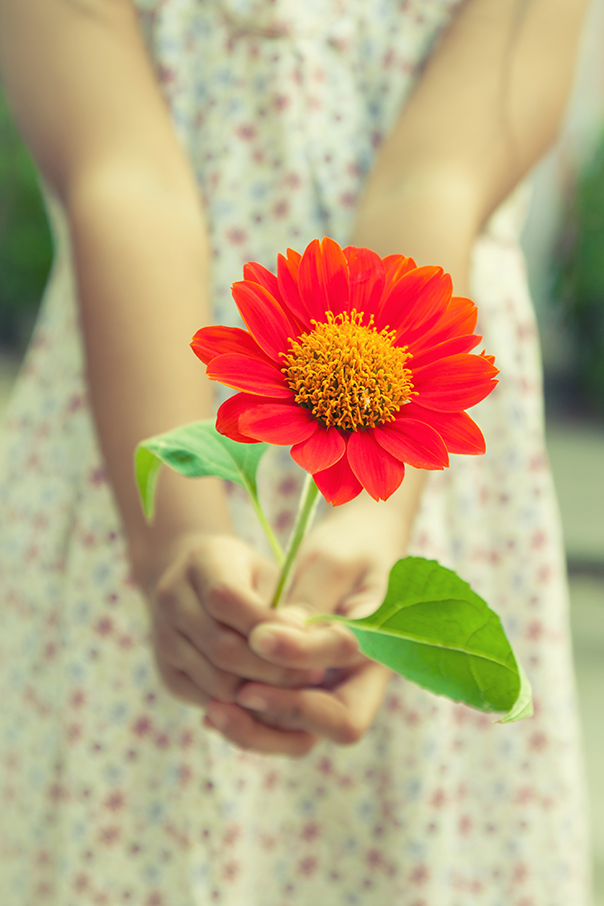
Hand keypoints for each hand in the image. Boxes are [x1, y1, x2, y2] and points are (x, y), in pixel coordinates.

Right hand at [146, 532, 324, 708]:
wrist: (191, 580)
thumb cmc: (246, 575)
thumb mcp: (268, 573)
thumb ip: (284, 604)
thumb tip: (306, 641)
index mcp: (202, 562)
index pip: (226, 599)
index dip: (268, 626)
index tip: (309, 641)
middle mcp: (172, 600)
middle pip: (221, 648)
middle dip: (272, 668)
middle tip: (313, 676)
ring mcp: (163, 639)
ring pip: (215, 682)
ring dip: (260, 692)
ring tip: (296, 689)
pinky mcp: (166, 673)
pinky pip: (206, 700)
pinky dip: (240, 705)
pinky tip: (269, 696)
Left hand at [202, 495, 411, 754]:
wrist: (356, 550)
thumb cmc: (349, 548)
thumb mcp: (332, 561)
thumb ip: (310, 600)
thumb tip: (270, 640)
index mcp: (384, 638)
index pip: (346, 659)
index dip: (302, 652)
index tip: (259, 636)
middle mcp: (365, 676)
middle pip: (339, 723)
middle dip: (288, 710)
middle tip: (242, 692)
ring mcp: (337, 689)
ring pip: (305, 734)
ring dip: (261, 728)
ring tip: (216, 710)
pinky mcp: (308, 692)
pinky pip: (282, 722)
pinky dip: (251, 721)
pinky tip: (214, 710)